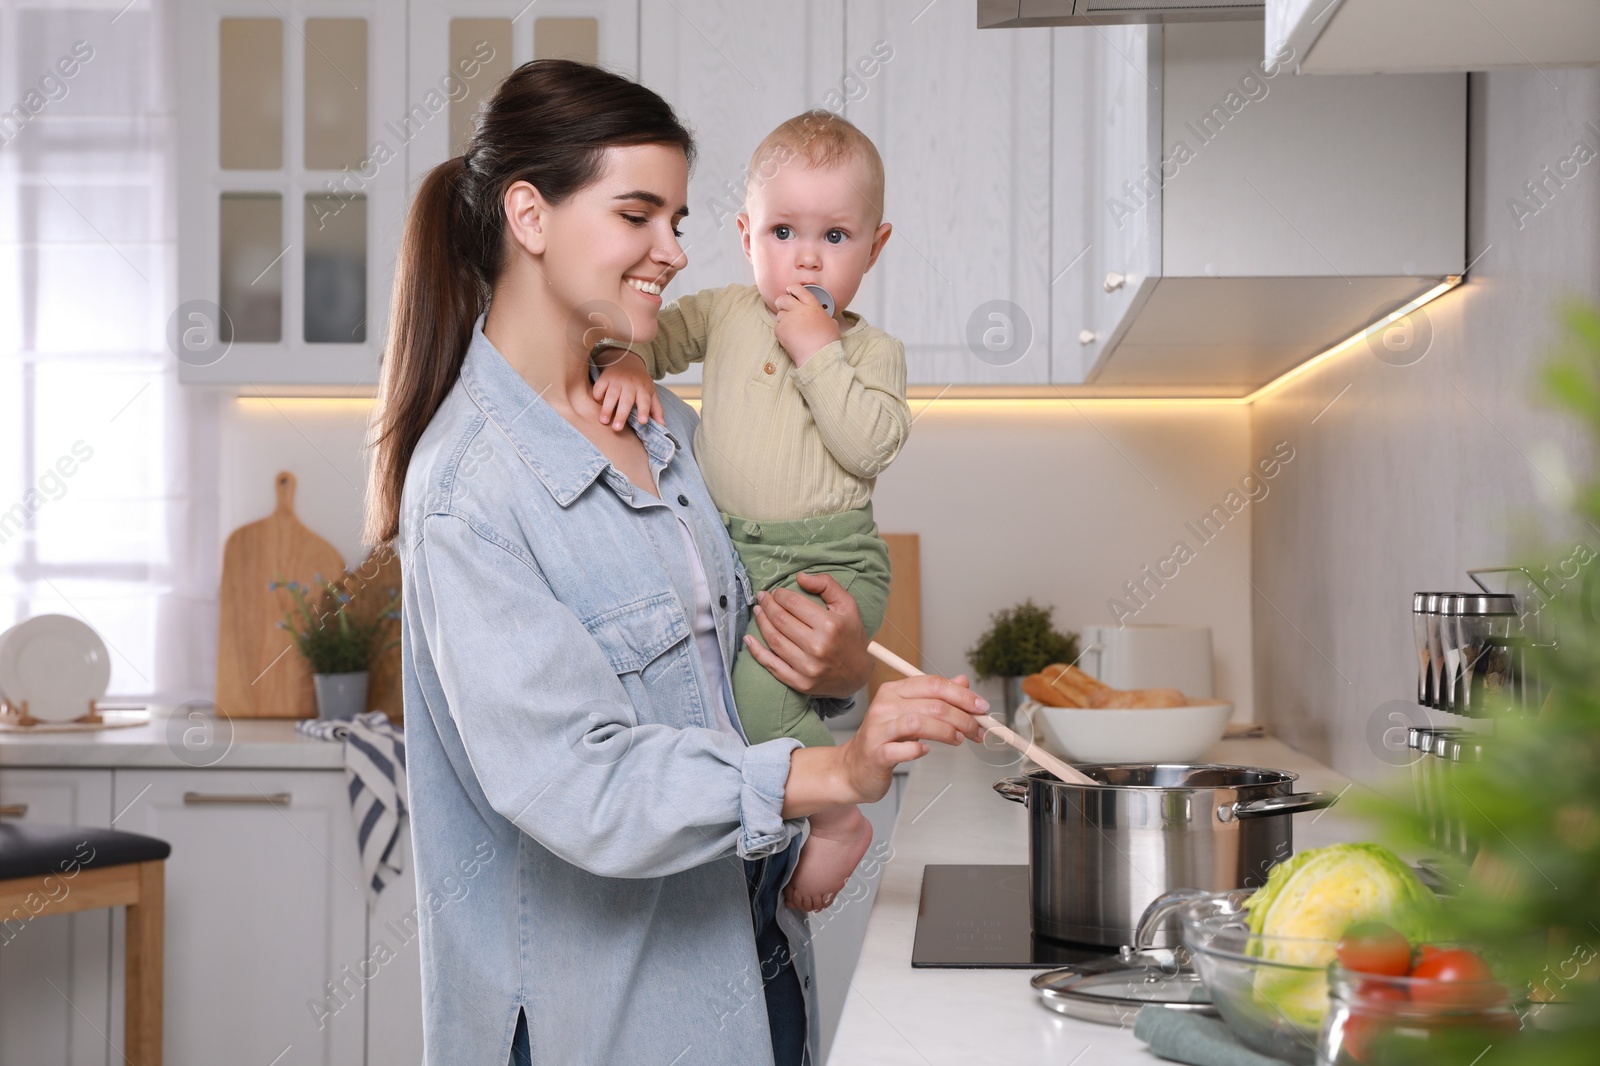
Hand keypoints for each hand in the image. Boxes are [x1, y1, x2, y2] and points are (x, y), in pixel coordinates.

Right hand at [590, 349, 662, 431]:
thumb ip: (656, 409)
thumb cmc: (640, 382)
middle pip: (626, 400)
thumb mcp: (650, 393)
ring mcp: (617, 380)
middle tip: (617, 428)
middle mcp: (630, 384)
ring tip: (603, 421)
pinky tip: (598, 405)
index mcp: (643, 389)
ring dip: (607, 408)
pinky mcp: (605, 377)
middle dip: (622, 414)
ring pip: (611, 395)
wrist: (627, 360)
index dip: (644, 411)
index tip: (642, 422)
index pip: (645, 401)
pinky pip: (599, 388)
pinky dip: (597, 396)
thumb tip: (662, 425)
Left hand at [743, 572, 871, 698]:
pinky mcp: (801, 683)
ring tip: (758, 611)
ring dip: (761, 623)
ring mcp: (808, 668)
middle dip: (768, 605)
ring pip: (774, 640)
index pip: (794, 604)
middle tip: (762, 598)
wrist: (858, 674)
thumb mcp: (847, 605)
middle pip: (781, 621)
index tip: (776, 592)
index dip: (780, 595)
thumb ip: (826, 585)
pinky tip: (748, 640)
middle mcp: (818, 647)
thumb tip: (799, 577)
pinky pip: (772, 666)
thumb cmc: (851, 635)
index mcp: (830, 626)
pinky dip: (756, 652)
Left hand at [773, 284, 840, 366]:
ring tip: (792, 330)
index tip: (790, 290)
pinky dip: (782, 333)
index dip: (793, 288)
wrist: (818, 356)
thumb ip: (824, 317)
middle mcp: (800, 310)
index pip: (800, 290)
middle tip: (782, 307)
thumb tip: (824, 318)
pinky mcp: (781, 330)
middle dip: (781, 302)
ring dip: (783, 320)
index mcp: (813, 307)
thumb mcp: (832, 324)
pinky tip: (790, 339)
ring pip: (780, 314)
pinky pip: (777, 327)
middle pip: (783, 299)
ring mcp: (789, 319)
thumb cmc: (827, 343)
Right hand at [840, 674, 986, 802]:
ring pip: (920, 722)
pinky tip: (926, 751)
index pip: (933, 683)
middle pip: (932, 704)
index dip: (962, 694)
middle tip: (978, 730)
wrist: (854, 769)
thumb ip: (936, 697)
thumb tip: (963, 682)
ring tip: (959, 739)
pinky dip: (920, 749)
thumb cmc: (884, 741)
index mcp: (893, 691)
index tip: (981, 707)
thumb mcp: (910, 714)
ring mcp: (878, 729)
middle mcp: (884, 705)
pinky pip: (905, 748)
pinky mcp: (876, 753)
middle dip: (963, 717)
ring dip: (947, 731)